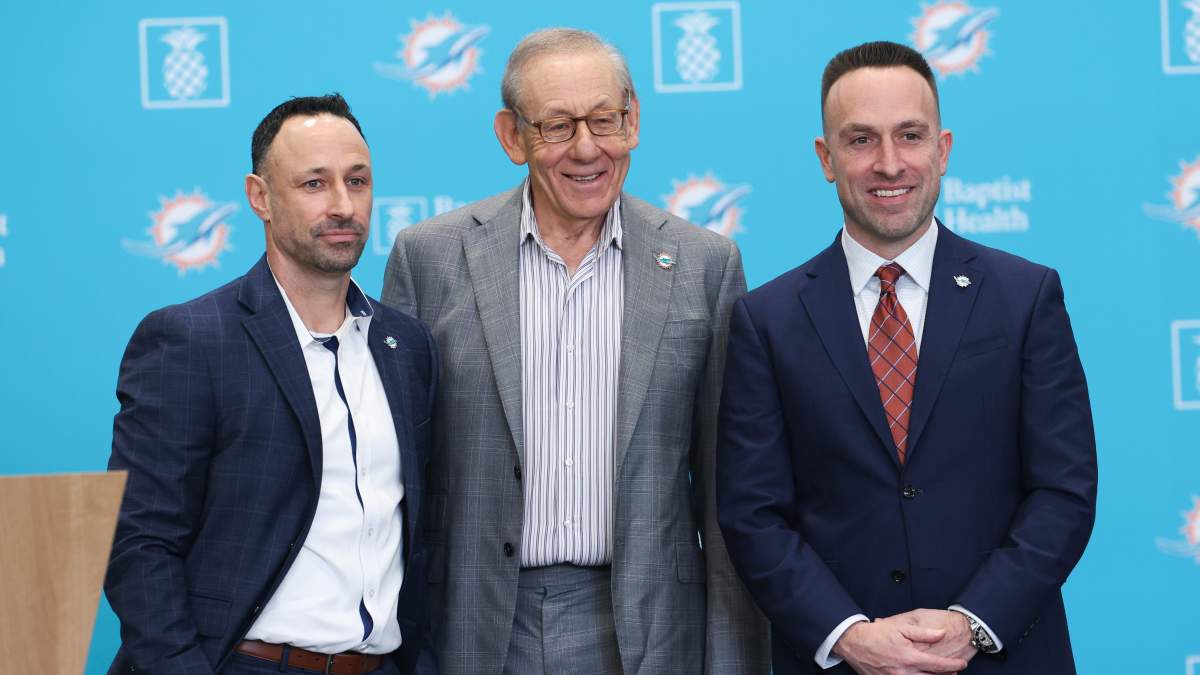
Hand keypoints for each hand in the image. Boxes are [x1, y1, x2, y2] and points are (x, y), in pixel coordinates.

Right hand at [834, 616, 967, 674]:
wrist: (854, 643)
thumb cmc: (876, 634)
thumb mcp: (901, 627)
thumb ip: (924, 632)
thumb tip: (942, 634)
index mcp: (909, 657)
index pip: (938, 665)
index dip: (953, 665)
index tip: (962, 663)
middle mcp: (904, 672)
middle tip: (955, 671)